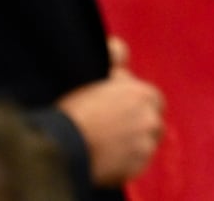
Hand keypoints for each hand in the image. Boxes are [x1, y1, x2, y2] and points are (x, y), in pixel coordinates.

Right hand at [57, 35, 164, 186]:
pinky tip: (105, 159)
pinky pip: (136, 164)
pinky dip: (125, 163)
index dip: (138, 106)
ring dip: (133, 145)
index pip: (153, 100)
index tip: (123, 112)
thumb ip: (114, 60)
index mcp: (143, 94)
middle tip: (113, 131)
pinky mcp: (137, 166)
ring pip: (145, 144)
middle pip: (152, 123)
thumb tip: (122, 48)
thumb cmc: (73, 110)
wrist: (61, 146)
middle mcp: (150, 119)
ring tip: (106, 145)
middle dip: (139, 126)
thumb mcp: (94, 76)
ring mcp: (145, 145)